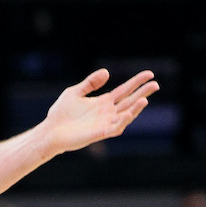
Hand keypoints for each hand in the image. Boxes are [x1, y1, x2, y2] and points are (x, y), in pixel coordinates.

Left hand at [40, 69, 158, 154]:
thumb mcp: (74, 92)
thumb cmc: (60, 113)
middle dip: (142, 93)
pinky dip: (122, 121)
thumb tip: (107, 72)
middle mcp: (107, 113)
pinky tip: (127, 113)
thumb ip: (90, 83)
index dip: (136, 82)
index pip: (124, 90)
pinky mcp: (98, 133)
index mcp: (103, 102)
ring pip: (125, 115)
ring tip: (144, 99)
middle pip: (129, 101)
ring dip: (135, 108)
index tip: (150, 74)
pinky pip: (114, 128)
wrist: (49, 131)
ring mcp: (104, 123)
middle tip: (155, 84)